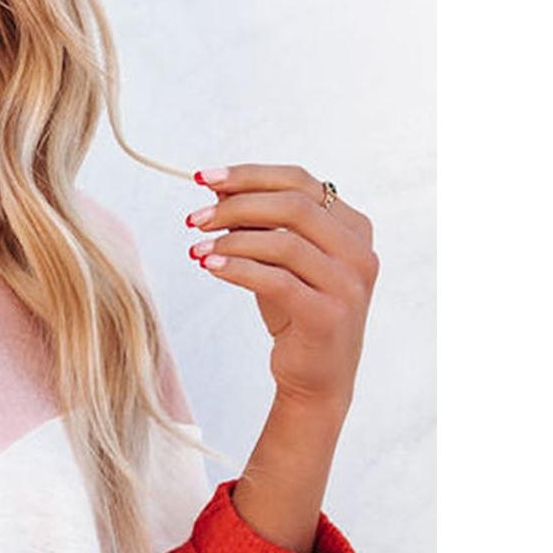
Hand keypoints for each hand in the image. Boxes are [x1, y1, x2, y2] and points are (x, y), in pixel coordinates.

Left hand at [185, 163, 377, 414]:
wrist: (316, 377)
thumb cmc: (296, 314)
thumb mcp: (277, 262)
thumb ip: (258, 226)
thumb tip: (217, 190)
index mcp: (353, 227)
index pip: (300, 182)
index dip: (249, 175)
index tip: (204, 177)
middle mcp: (359, 251)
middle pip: (293, 206)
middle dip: (236, 205)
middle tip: (194, 218)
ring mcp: (348, 284)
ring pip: (284, 242)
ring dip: (231, 240)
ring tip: (195, 247)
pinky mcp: (327, 315)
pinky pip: (276, 281)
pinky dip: (237, 269)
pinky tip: (209, 266)